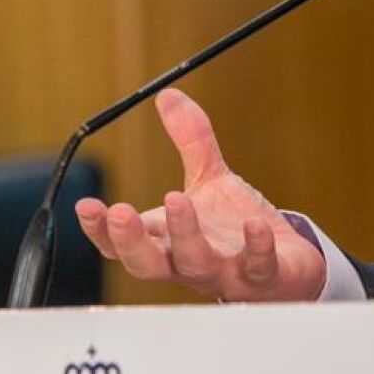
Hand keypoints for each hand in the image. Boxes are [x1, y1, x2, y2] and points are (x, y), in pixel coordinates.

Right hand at [75, 88, 328, 301]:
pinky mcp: (263, 277)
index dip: (101, 230)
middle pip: (148, 263)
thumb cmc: (235, 230)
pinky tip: (254, 226)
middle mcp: (189, 262)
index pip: (123, 243)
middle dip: (131, 241)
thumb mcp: (210, 179)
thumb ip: (191, 140)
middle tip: (119, 212)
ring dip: (184, 235)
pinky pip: (257, 267)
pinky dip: (255, 248)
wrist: (287, 267)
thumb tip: (168, 96)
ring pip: (196, 265)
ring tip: (178, 201)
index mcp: (168, 240)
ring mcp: (225, 272)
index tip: (86, 206)